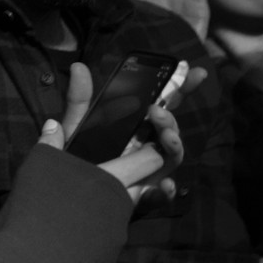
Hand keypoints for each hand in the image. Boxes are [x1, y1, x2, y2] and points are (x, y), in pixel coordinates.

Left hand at [40, 62, 182, 205]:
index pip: (164, 104)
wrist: (67, 195)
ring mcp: (149, 169)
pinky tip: (164, 187)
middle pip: (170, 128)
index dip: (182, 87)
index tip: (195, 72)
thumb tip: (78, 67)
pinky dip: (166, 191)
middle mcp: (148, 144)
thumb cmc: (77, 158)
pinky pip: (161, 194)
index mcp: (136, 126)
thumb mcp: (76, 127)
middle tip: (155, 111)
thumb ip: (79, 99)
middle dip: (170, 117)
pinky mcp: (144, 194)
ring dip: (173, 142)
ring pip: (173, 154)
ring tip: (164, 136)